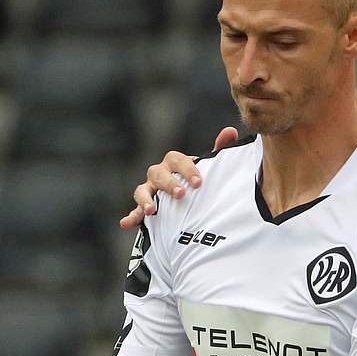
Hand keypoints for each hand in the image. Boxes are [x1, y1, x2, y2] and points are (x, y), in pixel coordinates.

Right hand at [118, 127, 239, 228]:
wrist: (188, 196)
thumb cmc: (197, 179)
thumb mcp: (208, 167)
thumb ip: (218, 150)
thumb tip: (230, 131)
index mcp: (174, 163)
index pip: (176, 160)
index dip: (187, 169)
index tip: (199, 182)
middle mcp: (159, 174)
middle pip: (157, 173)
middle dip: (168, 183)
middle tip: (181, 194)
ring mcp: (149, 190)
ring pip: (142, 190)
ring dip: (145, 200)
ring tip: (152, 211)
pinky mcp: (143, 208)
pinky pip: (135, 212)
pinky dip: (131, 217)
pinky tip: (126, 224)